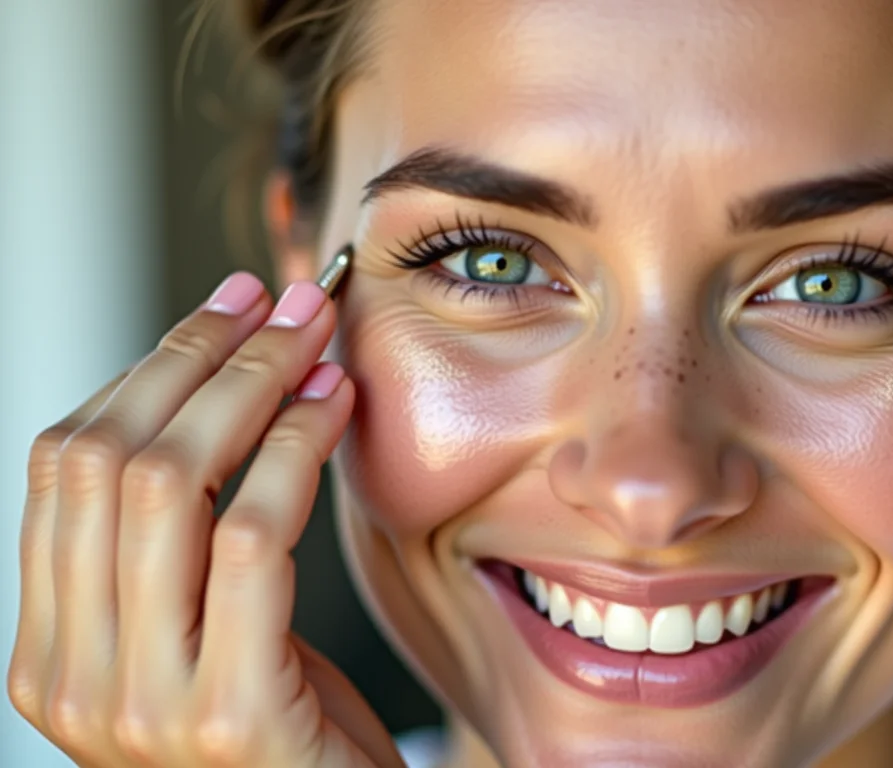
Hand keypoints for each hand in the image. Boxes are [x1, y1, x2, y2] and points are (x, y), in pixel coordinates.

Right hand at [8, 273, 405, 767]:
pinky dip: (294, 450)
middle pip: (111, 459)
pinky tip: (335, 407)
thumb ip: (182, 551)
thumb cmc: (293, 737)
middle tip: (281, 301)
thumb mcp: (210, 639)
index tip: (224, 307)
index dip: (146, 368)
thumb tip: (218, 393)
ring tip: (315, 337)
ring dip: (253, 386)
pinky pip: (249, 536)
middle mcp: (73, 679)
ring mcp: (140, 702)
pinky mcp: (228, 713)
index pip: (65, 467)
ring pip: (170, 482)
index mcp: (51, 652)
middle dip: (203, 356)